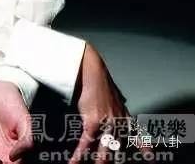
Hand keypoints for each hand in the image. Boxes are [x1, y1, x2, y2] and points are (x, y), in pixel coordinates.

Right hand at [69, 43, 152, 162]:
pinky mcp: (93, 122)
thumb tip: (121, 101)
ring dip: (100, 161)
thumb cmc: (100, 80)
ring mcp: (106, 124)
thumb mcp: (114, 94)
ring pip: (104, 150)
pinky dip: (79, 155)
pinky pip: (86, 143)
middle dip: (118, 159)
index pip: (136, 134)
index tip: (150, 158)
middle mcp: (118, 122)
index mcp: (124, 115)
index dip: (144, 148)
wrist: (94, 71)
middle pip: (119, 148)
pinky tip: (74, 162)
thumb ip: (118, 102)